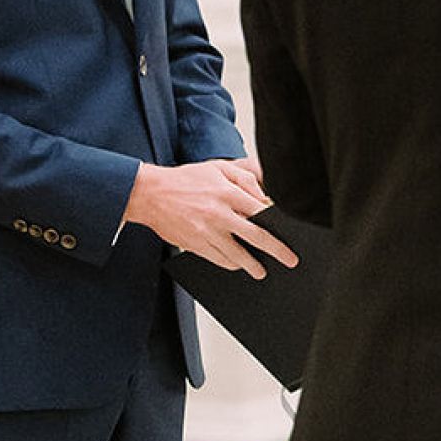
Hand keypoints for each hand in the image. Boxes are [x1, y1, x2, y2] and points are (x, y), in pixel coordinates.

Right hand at [122, 159, 298, 276]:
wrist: (150, 194)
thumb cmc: (185, 180)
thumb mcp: (218, 168)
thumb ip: (245, 178)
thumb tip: (266, 195)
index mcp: (227, 193)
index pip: (261, 212)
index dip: (278, 225)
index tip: (290, 234)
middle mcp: (219, 214)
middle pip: (256, 237)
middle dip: (277, 251)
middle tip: (289, 260)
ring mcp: (206, 232)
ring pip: (237, 255)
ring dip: (252, 265)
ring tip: (261, 271)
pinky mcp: (195, 244)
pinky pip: (218, 260)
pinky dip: (230, 264)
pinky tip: (237, 265)